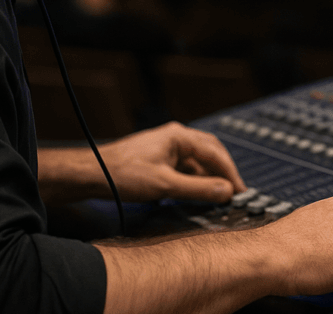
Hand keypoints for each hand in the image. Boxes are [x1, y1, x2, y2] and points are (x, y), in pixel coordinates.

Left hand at [100, 122, 246, 202]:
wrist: (92, 173)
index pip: (216, 153)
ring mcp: (166, 146)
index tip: (240, 192)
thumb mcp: (165, 186)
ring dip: (208, 177)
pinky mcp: (158, 157)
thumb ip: (198, 189)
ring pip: (196, 160)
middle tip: (234, 192)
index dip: (231, 173)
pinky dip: (193, 179)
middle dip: (223, 172)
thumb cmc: (124, 175)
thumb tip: (227, 191)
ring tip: (216, 196)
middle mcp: (175, 137)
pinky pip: (184, 166)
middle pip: (210, 152)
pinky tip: (193, 193)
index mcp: (179, 136)